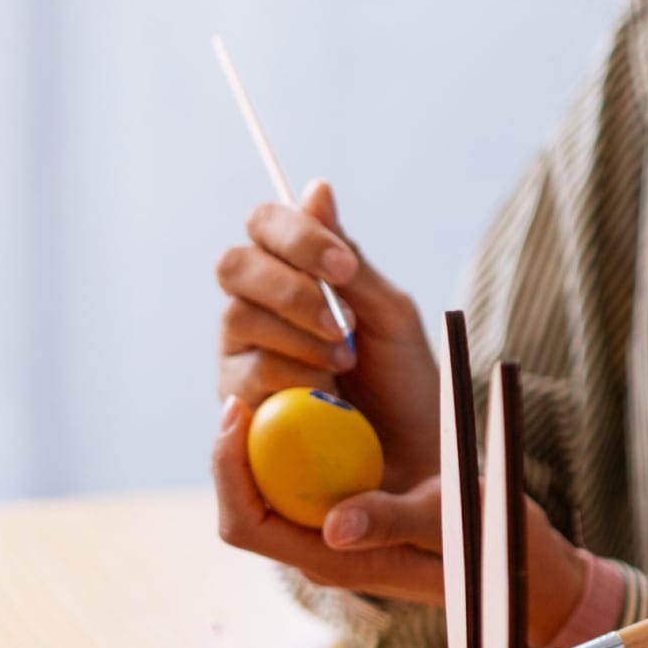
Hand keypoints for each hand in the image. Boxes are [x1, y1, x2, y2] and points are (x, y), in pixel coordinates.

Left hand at [212, 393, 589, 639]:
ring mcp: (323, 527)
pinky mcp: (338, 504)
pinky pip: (294, 468)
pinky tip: (314, 389)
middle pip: (241, 499)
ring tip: (275, 381)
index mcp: (328, 561)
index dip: (227, 468)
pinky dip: (292, 431)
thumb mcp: (450, 524)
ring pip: (264, 480)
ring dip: (260, 434)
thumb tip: (335, 525)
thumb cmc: (486, 543)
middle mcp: (314, 546)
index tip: (236, 408)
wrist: (513, 556)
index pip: (245, 524)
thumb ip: (394, 524)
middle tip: (245, 387)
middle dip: (232, 444)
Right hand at [213, 179, 439, 489]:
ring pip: (237, 318)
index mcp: (290, 273)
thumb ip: (348, 258)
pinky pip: (244, 378)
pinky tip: (327, 393)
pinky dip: (290, 380)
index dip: (296, 236)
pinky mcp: (237, 406)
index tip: (344, 266)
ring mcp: (240, 355)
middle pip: (234, 265)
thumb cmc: (406, 383)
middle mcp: (255, 308)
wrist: (414, 460)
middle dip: (290, 288)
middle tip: (343, 324)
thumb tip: (316, 187)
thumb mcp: (389, 314)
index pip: (264, 225)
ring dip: (298, 338)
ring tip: (346, 366)